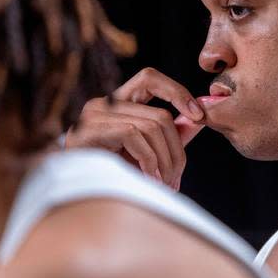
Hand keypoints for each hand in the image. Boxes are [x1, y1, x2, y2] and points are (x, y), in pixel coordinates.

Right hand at [65, 69, 205, 188]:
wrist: (78, 198)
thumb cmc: (110, 177)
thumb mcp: (145, 154)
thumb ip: (169, 136)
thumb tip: (198, 121)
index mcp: (117, 104)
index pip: (149, 78)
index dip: (177, 91)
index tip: (198, 116)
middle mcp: (102, 104)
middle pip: (159, 115)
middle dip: (176, 151)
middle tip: (177, 179)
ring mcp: (93, 115)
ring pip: (151, 126)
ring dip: (164, 161)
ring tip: (164, 185)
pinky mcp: (88, 130)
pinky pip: (134, 135)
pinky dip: (148, 160)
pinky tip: (148, 179)